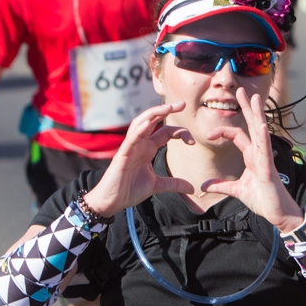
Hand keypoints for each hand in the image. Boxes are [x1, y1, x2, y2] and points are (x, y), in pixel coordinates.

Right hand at [79, 102, 195, 216]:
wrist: (112, 201)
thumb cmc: (130, 190)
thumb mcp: (156, 186)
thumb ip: (173, 184)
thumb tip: (192, 188)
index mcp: (148, 148)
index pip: (166, 132)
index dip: (180, 132)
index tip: (192, 141)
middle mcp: (140, 144)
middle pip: (153, 120)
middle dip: (166, 110)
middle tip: (183, 103)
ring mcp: (130, 147)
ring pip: (140, 123)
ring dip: (154, 114)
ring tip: (168, 107)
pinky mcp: (122, 155)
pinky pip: (131, 139)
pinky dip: (139, 130)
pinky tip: (148, 124)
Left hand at [201, 87, 304, 230]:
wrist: (277, 213)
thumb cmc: (262, 199)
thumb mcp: (236, 191)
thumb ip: (220, 185)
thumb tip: (203, 185)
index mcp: (251, 155)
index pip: (237, 135)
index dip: (223, 130)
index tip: (208, 133)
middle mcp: (259, 153)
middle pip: (252, 125)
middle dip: (247, 107)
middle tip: (242, 90)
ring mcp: (265, 158)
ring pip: (261, 132)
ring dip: (258, 114)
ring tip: (255, 98)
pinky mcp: (268, 168)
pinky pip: (266, 149)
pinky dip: (263, 137)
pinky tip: (261, 125)